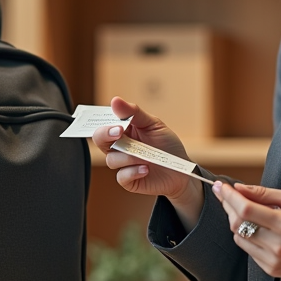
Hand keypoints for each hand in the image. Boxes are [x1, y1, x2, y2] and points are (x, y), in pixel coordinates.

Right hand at [91, 97, 202, 217]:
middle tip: (120, 132)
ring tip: (146, 156)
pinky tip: (146, 168)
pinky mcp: (128, 180)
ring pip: (111, 159)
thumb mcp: (154, 124)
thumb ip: (135, 113)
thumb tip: (115, 100)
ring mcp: (122, 163)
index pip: (104, 123)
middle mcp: (119, 146)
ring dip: (128, 156)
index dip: (104, 122)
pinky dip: (133, 171)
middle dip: (105, 134)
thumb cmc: (166, 145)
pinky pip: (121, 176)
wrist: (180, 169)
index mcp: (122, 130)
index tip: (116, 123)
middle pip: (99, 139)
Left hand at [212, 181, 280, 280]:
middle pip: (237, 224)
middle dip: (229, 207)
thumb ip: (265, 194)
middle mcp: (277, 245)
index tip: (221, 187)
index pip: (245, 209)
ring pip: (238, 238)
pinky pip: (248, 250)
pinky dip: (246, 236)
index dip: (229, 196)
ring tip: (245, 211)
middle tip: (228, 195)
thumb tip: (240, 188)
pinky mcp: (271, 270)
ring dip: (236, 222)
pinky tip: (257, 228)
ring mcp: (273, 260)